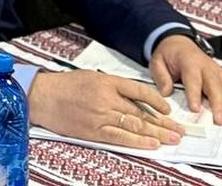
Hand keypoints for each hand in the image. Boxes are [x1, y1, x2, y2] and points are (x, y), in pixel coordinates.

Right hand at [27, 69, 184, 149]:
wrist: (41, 97)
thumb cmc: (63, 86)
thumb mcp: (90, 77)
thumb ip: (112, 87)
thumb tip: (135, 102)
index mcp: (106, 81)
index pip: (140, 90)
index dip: (157, 101)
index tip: (168, 110)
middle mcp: (106, 97)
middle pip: (142, 112)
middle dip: (163, 123)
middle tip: (180, 130)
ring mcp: (101, 115)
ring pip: (136, 125)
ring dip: (157, 133)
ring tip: (173, 139)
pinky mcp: (94, 130)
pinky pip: (121, 136)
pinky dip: (138, 141)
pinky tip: (152, 144)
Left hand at [149, 33, 221, 124]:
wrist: (178, 43)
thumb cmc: (170, 54)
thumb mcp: (157, 62)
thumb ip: (161, 77)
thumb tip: (166, 93)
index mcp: (189, 62)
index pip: (193, 79)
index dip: (194, 95)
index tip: (195, 109)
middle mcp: (206, 66)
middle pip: (215, 86)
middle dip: (219, 104)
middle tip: (218, 120)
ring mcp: (218, 71)